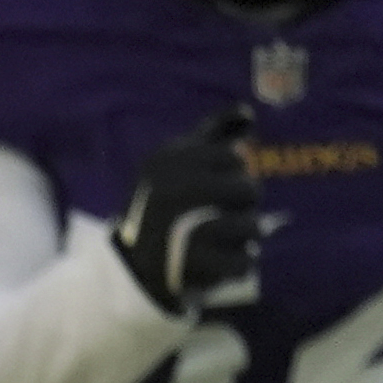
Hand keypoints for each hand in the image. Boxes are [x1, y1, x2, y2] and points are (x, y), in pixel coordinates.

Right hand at [113, 105, 264, 316]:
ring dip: (250, 232)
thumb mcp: (177, 163)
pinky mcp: (191, 268)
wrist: (131, 265)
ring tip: (235, 236)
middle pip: (247, 189)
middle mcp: (168, 194)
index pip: (233, 158)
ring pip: (251, 226)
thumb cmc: (163, 204)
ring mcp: (178, 232)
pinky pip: (244, 260)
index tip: (218, 183)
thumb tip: (248, 113)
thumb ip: (212, 134)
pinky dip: (244, 261)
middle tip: (231, 211)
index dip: (235, 171)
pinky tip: (231, 259)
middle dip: (247, 202)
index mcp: (164, 163)